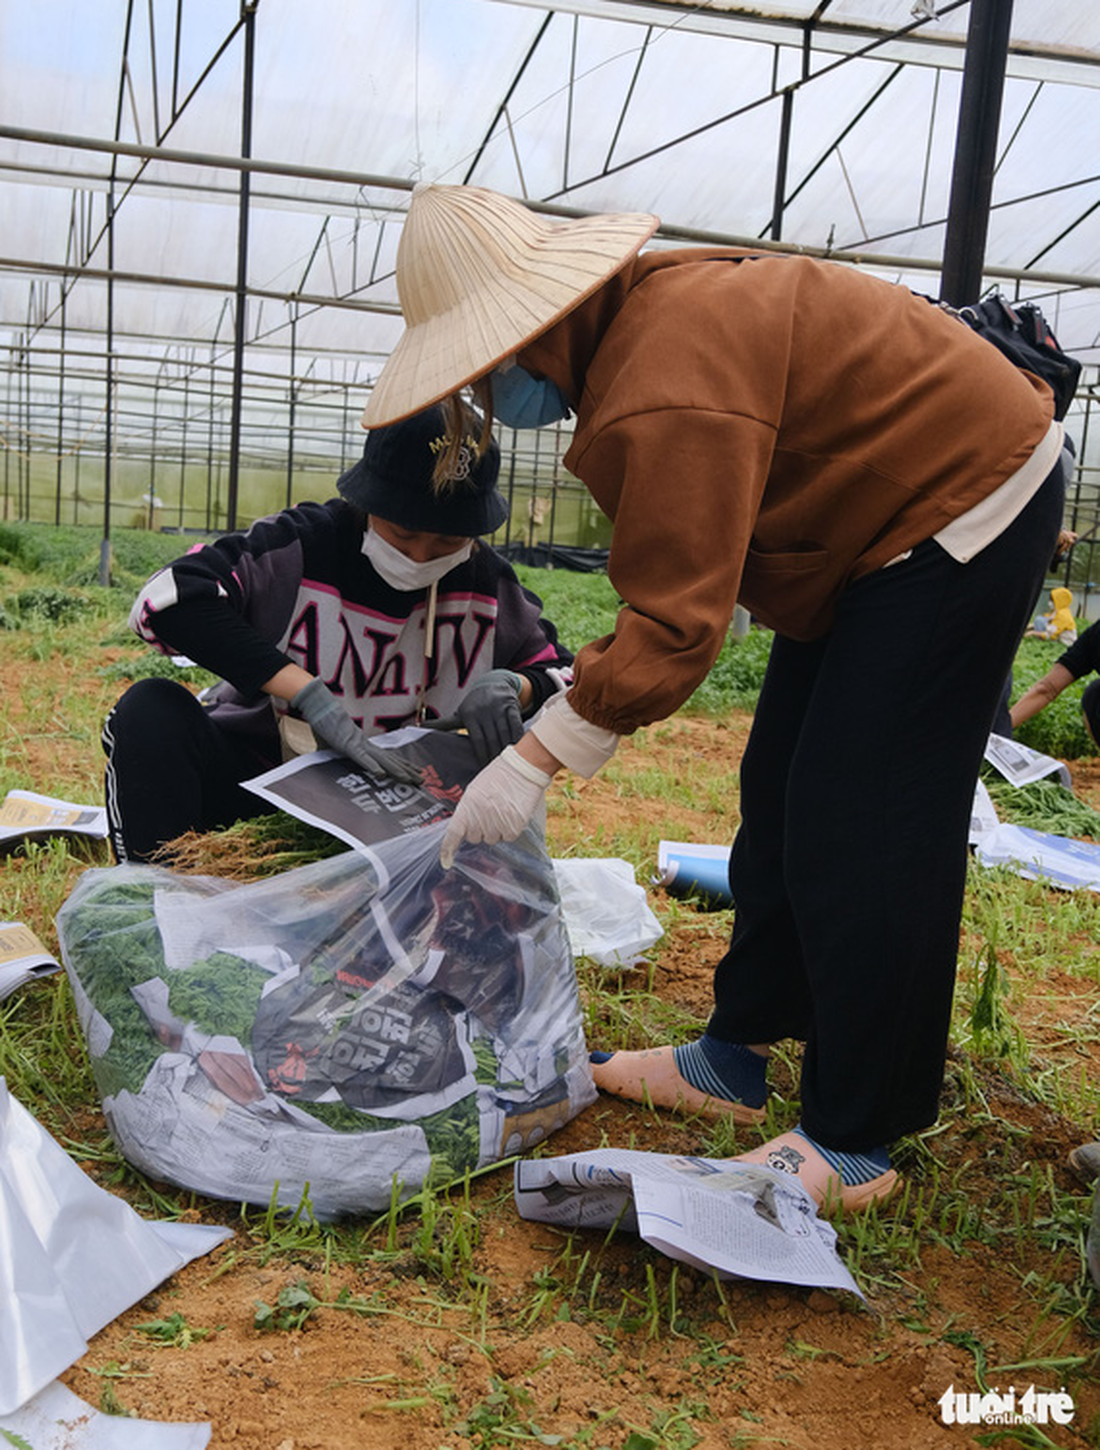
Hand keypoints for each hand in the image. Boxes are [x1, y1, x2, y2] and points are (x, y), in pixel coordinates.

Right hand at [290, 677, 421, 784]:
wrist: (320, 707)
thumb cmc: (326, 726)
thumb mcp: (334, 747)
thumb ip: (336, 757)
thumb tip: (327, 766)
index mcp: (366, 746)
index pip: (389, 758)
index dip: (404, 765)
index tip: (417, 772)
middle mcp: (367, 746)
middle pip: (391, 761)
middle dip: (408, 771)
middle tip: (422, 781)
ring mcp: (359, 745)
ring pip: (382, 761)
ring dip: (396, 771)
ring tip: (409, 780)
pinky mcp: (348, 745)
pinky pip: (362, 758)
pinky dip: (371, 766)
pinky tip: (381, 775)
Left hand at [421, 669, 523, 764]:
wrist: (493, 683)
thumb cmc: (474, 705)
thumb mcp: (459, 713)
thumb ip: (443, 724)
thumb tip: (418, 727)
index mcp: (469, 714)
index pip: (477, 741)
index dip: (482, 756)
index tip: (485, 768)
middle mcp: (484, 710)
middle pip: (491, 739)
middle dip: (495, 756)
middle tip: (497, 770)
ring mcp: (499, 707)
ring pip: (504, 734)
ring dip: (507, 750)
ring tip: (507, 763)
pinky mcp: (511, 706)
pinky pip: (516, 725)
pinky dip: (518, 738)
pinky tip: (518, 749)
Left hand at [440, 745, 552, 867]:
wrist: (523, 768)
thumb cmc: (499, 776)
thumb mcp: (475, 789)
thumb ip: (468, 809)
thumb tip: (463, 826)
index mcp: (468, 805)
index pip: (454, 833)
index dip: (448, 849)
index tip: (446, 861)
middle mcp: (481, 816)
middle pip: (474, 838)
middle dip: (478, 830)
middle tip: (487, 814)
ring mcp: (498, 823)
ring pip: (491, 839)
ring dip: (495, 830)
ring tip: (501, 810)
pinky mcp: (514, 827)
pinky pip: (507, 838)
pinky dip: (509, 829)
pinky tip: (511, 814)